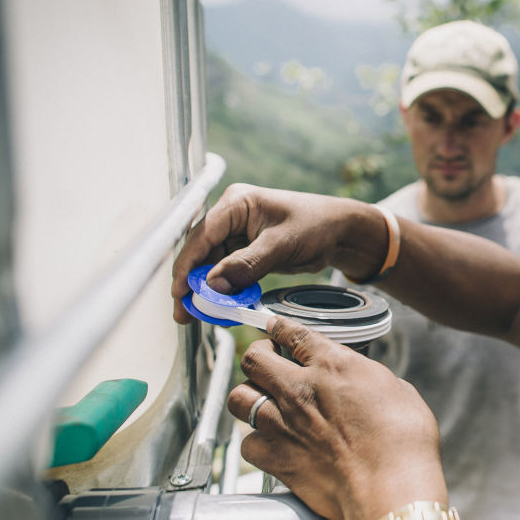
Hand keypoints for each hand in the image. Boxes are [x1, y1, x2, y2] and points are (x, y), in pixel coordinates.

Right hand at [171, 183, 371, 323]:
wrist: (340, 231)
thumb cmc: (316, 224)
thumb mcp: (281, 244)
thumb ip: (247, 264)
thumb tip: (213, 285)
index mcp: (236, 203)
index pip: (201, 235)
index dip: (187, 265)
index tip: (180, 291)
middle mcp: (231, 217)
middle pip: (201, 252)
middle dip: (192, 283)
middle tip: (184, 313)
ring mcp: (237, 235)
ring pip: (211, 266)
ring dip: (205, 291)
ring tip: (197, 316)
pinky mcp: (246, 252)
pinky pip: (228, 273)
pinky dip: (224, 291)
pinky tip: (220, 309)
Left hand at [228, 316, 447, 519]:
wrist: (391, 486)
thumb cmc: (404, 440)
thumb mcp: (397, 390)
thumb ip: (370, 380)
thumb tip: (364, 384)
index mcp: (333, 364)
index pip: (293, 333)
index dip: (279, 327)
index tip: (274, 327)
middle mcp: (300, 388)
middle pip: (254, 359)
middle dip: (257, 355)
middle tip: (267, 360)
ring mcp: (283, 424)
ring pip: (239, 398)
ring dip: (248, 395)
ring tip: (259, 399)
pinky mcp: (277, 459)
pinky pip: (247, 444)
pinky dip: (255, 442)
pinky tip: (269, 443)